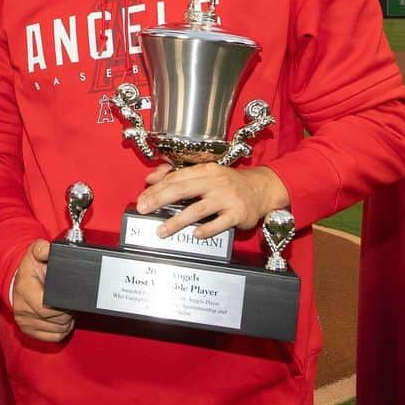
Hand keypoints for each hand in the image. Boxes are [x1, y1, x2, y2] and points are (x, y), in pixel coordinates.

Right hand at [12, 239, 73, 342]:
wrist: (18, 282)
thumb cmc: (30, 269)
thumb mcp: (34, 253)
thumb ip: (42, 249)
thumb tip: (48, 249)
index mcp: (24, 289)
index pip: (47, 308)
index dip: (63, 306)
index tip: (68, 299)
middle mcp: (21, 308)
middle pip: (56, 320)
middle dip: (67, 312)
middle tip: (68, 301)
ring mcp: (24, 322)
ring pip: (58, 330)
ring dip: (66, 321)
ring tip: (63, 308)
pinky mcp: (28, 331)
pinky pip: (54, 337)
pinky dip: (61, 329)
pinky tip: (59, 318)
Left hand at [134, 163, 288, 239]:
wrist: (262, 189)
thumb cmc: (229, 183)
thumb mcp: (205, 173)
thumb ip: (177, 175)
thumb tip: (151, 179)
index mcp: (206, 170)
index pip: (176, 178)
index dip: (157, 188)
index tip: (142, 198)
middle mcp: (215, 182)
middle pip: (182, 189)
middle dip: (160, 199)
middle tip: (144, 209)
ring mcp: (227, 198)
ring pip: (198, 209)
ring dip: (177, 221)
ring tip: (162, 230)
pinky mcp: (238, 214)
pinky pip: (219, 224)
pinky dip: (206, 229)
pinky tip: (194, 234)